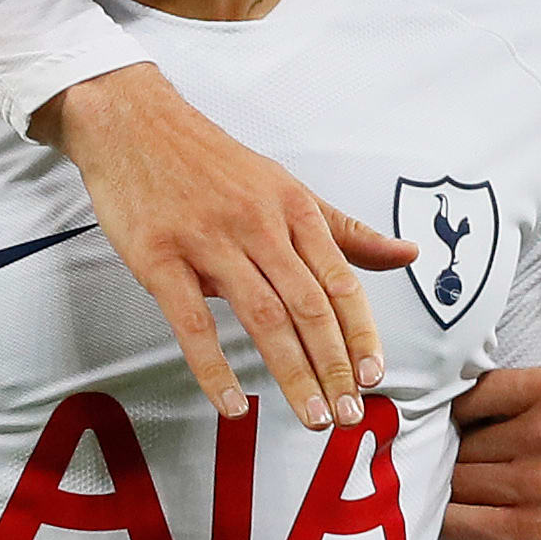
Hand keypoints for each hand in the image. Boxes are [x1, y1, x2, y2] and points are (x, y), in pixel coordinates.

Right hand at [39, 65, 415, 434]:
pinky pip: (192, 322)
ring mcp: (208, 241)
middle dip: (334, 366)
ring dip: (291, 373)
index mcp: (293, 209)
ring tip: (310, 416)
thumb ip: (345, 231)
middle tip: (348, 415)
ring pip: (262, 317)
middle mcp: (258, 224)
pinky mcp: (160, 257)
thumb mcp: (287, 186)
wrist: (133, 123)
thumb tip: (407, 254)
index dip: (361, 333)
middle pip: (307, 306)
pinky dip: (214, 367)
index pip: (340, 281)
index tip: (374, 376)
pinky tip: (231, 403)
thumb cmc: (211, 162)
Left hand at [442, 264, 540, 539]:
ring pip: (456, 477)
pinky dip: (447, 518)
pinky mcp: (526, 534)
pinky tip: (454, 514)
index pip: (476, 392)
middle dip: (460, 446)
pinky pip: (458, 521)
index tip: (471, 421)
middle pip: (462, 437)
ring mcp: (533, 487)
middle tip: (464, 454)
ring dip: (451, 482)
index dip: (466, 408)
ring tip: (461, 483)